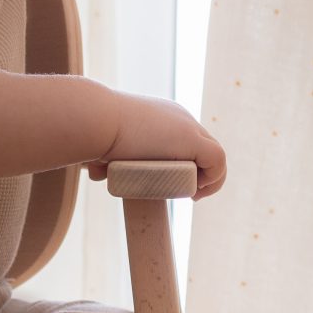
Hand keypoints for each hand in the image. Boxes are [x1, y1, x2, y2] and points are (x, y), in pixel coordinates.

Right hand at [92, 91, 228, 198]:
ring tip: (193, 196)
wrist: (94, 121)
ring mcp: (188, 127)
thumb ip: (107, 155)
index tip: (173, 184)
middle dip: (200, 173)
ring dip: (207, 179)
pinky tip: (197, 192)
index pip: (188, 142)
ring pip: (214, 156)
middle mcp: (181, 118)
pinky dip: (214, 179)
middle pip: (204, 149)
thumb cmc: (93, 134)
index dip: (188, 165)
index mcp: (164, 117)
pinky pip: (218, 160)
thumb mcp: (106, 144)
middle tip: (187, 195)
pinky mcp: (192, 139)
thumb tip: (97, 173)